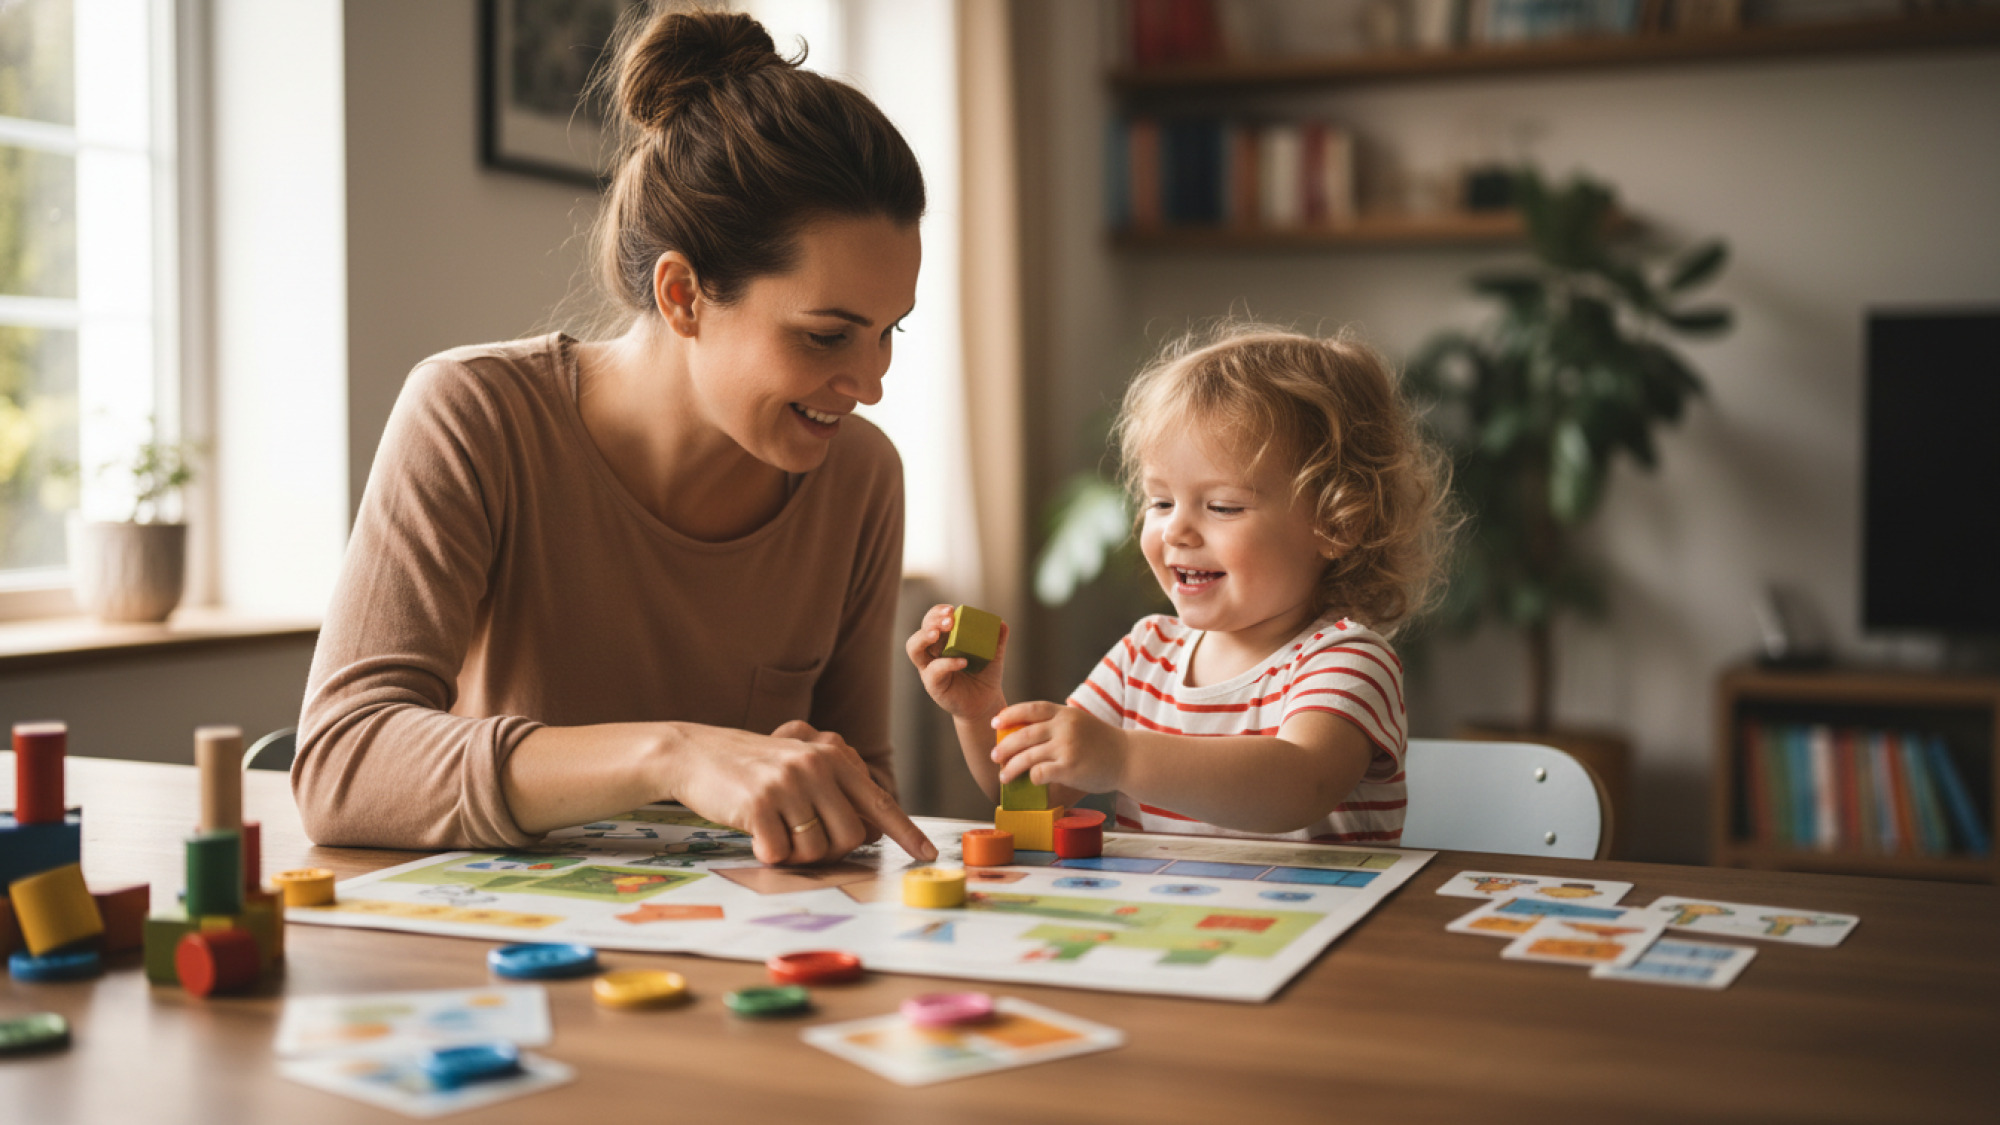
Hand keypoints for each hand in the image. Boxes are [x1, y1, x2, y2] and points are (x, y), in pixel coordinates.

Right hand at [663, 720, 936, 866]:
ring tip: (775, 830)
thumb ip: (836, 789)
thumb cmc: (752, 767)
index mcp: (834, 757)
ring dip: (797, 855)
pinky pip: (780, 854)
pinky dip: (768, 853)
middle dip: (829, 851)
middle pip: (850, 838)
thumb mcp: (800, 765)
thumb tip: (873, 831)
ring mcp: (789, 785)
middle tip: (800, 839)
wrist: (695, 752)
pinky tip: (754, 833)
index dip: (906, 833)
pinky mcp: (759, 804)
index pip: (880, 802)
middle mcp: (817, 767)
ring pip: (817, 851)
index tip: (928, 855)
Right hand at [905, 604, 1007, 720]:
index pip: (933, 620)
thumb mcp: (994, 654)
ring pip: (914, 648)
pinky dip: (947, 663)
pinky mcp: (933, 685)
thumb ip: (998, 639)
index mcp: (944, 640)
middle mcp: (932, 652)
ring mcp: (929, 668)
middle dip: (932, 621)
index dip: (938, 612)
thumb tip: (1001, 623)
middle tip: (949, 620)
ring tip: (938, 633)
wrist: (985, 702)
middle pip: (921, 630)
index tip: (952, 609)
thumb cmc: (985, 675)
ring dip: (924, 637)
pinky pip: (934, 671)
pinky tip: (963, 661)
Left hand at [990, 702, 1128, 795]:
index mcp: (1065, 713)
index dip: (1010, 714)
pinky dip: (1032, 778)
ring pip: (1027, 756)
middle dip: (1004, 747)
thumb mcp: (1080, 722)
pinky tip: (1032, 781)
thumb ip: (1058, 724)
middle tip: (994, 756)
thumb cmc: (1102, 743)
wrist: (1129, 758)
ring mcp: (1067, 747)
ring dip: (1011, 768)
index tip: (995, 723)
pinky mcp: (1069, 768)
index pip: (1031, 708)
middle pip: (1023, 734)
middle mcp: (1064, 727)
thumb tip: (1024, 735)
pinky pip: (1040, 773)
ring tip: (1004, 776)